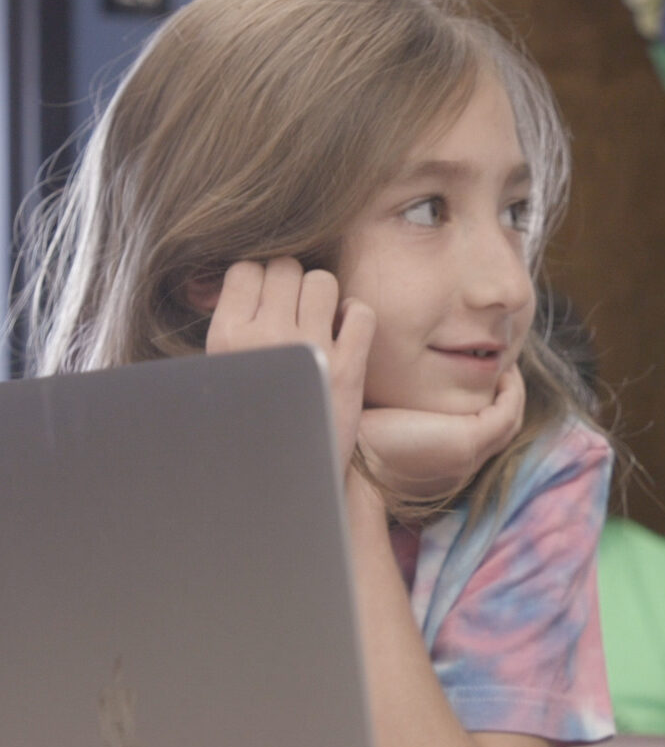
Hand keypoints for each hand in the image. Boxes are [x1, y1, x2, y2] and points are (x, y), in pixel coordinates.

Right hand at [204, 258, 374, 469]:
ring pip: (322, 280)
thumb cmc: (253, 422)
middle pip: (285, 267)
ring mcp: (310, 349)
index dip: (260, 278)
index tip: (267, 300)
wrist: (286, 479)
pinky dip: (356, 316)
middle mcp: (266, 337)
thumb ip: (232, 325)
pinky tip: (344, 334)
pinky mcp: (350, 368)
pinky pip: (359, 311)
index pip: (245, 268)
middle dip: (292, 282)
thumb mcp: (223, 372)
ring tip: (319, 321)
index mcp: (226, 338)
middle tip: (295, 311)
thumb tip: (243, 278)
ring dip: (324, 295)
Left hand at [357, 367, 524, 500]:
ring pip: (510, 421)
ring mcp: (469, 455)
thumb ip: (403, 408)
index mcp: (445, 463)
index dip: (492, 406)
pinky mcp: (468, 441)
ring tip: (504, 366)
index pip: (485, 436)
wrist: (347, 460)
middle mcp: (463, 464)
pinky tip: (500, 372)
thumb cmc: (355, 439)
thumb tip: (400, 381)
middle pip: (505, 430)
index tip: (486, 377)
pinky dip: (510, 391)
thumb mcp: (388, 421)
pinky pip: (507, 412)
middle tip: (502, 367)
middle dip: (508, 396)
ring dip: (512, 391)